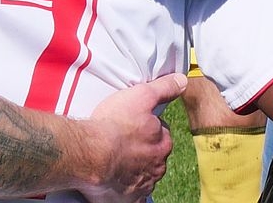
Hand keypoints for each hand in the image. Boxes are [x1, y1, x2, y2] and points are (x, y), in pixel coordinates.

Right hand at [78, 72, 184, 202]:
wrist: (90, 154)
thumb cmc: (114, 124)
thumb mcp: (141, 96)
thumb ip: (164, 88)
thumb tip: (183, 81)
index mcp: (163, 143)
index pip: (161, 133)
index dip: (147, 127)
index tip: (133, 124)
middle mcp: (157, 166)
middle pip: (153, 155)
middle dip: (142, 149)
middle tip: (124, 141)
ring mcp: (143, 184)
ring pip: (144, 174)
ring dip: (135, 168)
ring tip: (117, 159)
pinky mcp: (128, 198)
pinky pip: (133, 195)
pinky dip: (128, 189)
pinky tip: (119, 182)